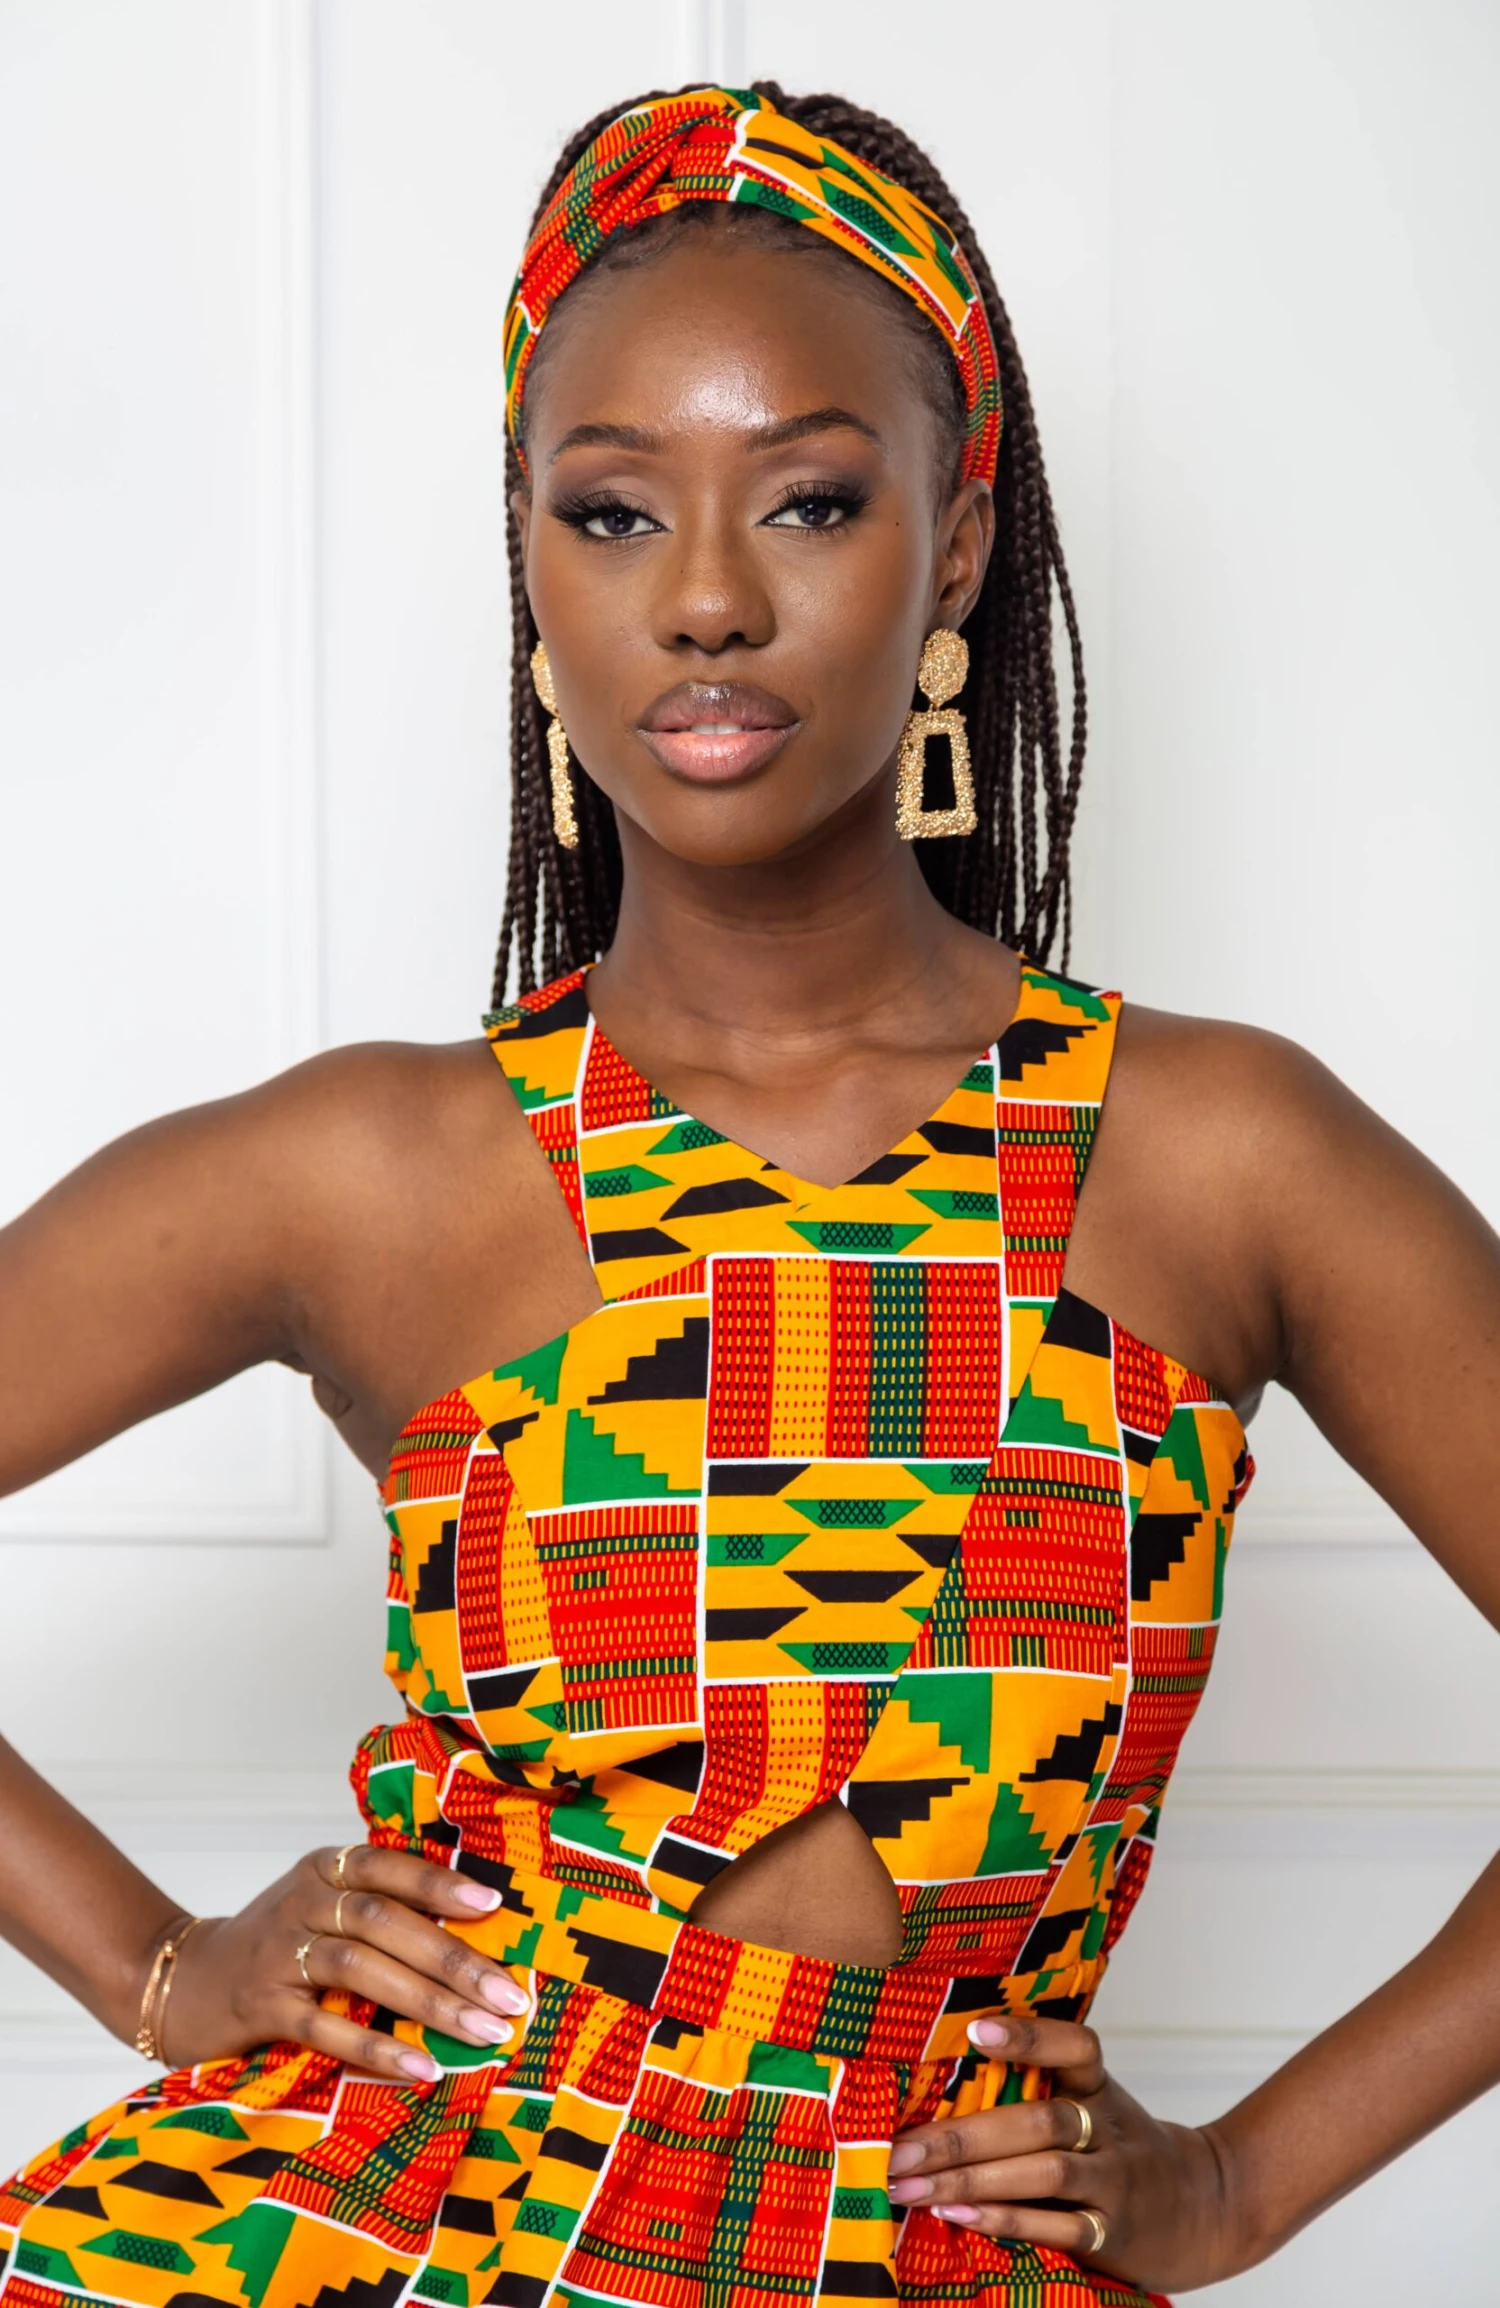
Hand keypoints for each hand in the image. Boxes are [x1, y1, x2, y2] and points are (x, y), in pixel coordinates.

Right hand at [152, 1845, 529, 2083]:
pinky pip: (327, 2028)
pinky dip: (378, 2048)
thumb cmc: (278, 1947)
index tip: (496, 1907)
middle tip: (509, 1995)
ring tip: (483, 2031)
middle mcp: (303, 1902)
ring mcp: (278, 1954)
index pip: (390, 1867)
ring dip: (429, 2001)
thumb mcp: (322, 1910)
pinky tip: (422, 2068)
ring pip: (362, 1969)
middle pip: (385, 1921)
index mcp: (324, 1868)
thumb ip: (380, 1911)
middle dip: (454, 1958)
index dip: (441, 1884)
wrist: (181, 1982)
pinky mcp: (262, 2008)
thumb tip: (476, 1931)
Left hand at [886, 2014, 1238, 2292]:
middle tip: (900, 2150)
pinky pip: (1058, 2227)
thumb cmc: (1122, 2151)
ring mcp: (1116, 2181)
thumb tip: (938, 2082)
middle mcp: (1110, 2128)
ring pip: (1045, 2171)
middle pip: (1039, 2120)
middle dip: (962, 2135)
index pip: (1076, 2047)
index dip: (1030, 2035)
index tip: (975, 2031)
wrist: (1207, 2209)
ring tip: (913, 2186)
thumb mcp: (1096, 2106)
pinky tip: (960, 2216)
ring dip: (972, 2179)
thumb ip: (1039, 2091)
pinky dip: (1007, 2220)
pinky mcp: (1115, 2233)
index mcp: (1100, 2087)